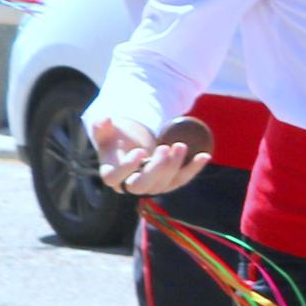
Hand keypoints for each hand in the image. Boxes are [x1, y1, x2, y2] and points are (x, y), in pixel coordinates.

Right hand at [91, 112, 206, 196]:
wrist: (133, 145)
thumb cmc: (117, 138)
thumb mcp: (107, 131)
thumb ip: (101, 126)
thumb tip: (105, 119)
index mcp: (112, 174)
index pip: (115, 177)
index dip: (127, 167)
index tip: (139, 151)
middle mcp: (130, 185)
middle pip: (142, 185)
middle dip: (156, 168)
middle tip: (165, 148)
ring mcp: (152, 187)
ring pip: (165, 183)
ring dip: (176, 166)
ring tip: (180, 145)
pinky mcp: (169, 183)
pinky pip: (183, 179)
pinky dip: (194, 168)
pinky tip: (205, 156)